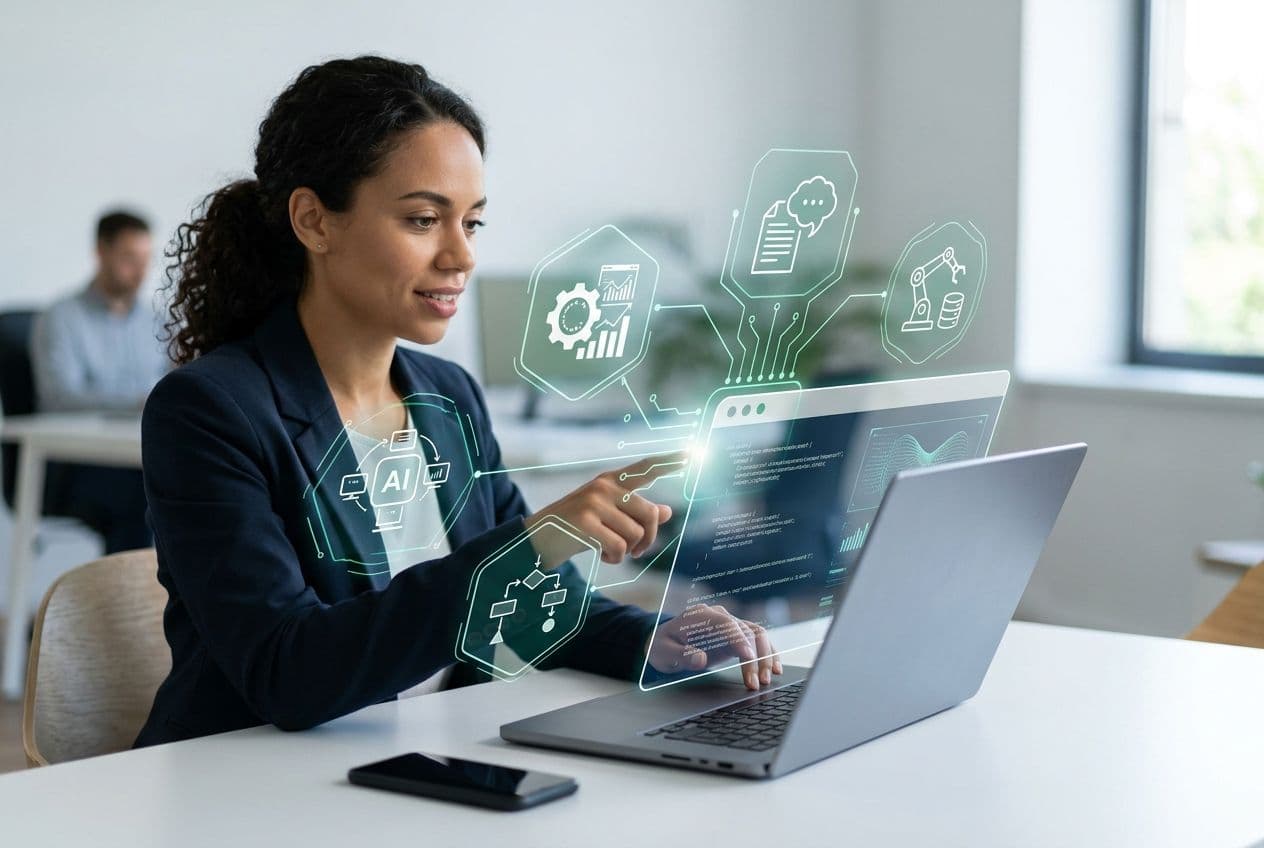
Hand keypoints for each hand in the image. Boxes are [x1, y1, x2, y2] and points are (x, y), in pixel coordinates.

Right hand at [526, 453, 685, 566]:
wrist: (537, 538)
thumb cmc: (576, 527)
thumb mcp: (607, 516)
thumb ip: (635, 512)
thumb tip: (667, 511)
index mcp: (611, 481)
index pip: (645, 468)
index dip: (668, 462)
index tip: (692, 454)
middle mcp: (604, 486)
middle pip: (649, 514)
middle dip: (648, 538)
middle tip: (638, 551)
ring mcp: (594, 502)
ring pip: (635, 534)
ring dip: (627, 551)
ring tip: (609, 551)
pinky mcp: (585, 521)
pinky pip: (619, 547)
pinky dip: (615, 558)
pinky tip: (602, 556)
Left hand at [648, 604, 781, 690]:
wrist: (663, 641)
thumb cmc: (662, 646)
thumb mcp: (663, 652)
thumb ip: (681, 655)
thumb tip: (699, 659)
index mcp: (700, 615)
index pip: (726, 623)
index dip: (739, 639)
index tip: (748, 658)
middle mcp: (719, 616)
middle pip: (745, 631)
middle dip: (755, 657)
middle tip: (756, 681)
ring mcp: (730, 625)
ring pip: (757, 635)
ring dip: (765, 656)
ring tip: (766, 679)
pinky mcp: (736, 637)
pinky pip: (757, 641)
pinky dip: (768, 654)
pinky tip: (774, 669)